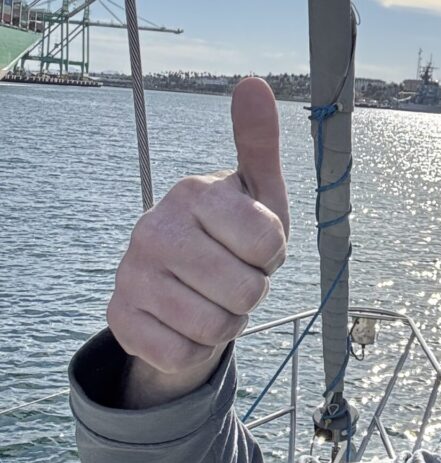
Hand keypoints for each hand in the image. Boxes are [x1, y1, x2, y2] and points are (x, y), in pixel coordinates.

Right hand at [106, 78, 289, 405]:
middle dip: (251, 292)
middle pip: (246, 291)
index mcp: (194, 193)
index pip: (269, 241)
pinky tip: (184, 322)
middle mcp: (154, 229)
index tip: (254, 245)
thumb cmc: (233, 236)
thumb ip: (258, 143)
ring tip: (212, 298)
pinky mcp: (120, 320)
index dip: (272, 254)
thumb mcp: (259, 193)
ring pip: (218, 327)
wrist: (182, 288)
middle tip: (232, 276)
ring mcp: (132, 275)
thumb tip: (254, 83)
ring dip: (227, 321)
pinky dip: (196, 348)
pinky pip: (185, 354)